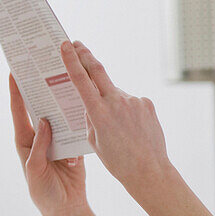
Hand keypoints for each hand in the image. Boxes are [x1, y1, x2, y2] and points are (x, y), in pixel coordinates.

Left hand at [9, 73, 89, 215]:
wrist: (66, 208)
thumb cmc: (43, 192)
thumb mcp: (35, 170)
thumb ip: (39, 147)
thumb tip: (43, 121)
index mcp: (25, 141)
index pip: (19, 112)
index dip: (16, 92)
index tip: (14, 72)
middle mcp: (40, 136)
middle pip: (39, 107)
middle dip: (40, 88)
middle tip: (44, 67)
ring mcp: (57, 139)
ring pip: (59, 114)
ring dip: (61, 99)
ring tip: (65, 77)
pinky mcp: (73, 145)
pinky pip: (75, 127)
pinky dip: (78, 116)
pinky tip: (83, 101)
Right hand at [59, 40, 171, 190]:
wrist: (148, 170)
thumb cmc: (117, 160)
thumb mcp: (93, 139)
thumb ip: (91, 116)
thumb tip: (93, 100)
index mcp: (98, 112)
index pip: (81, 79)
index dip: (71, 60)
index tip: (65, 46)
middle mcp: (116, 101)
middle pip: (98, 70)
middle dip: (85, 55)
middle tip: (76, 45)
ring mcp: (133, 101)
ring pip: (114, 93)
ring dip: (110, 100)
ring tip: (116, 125)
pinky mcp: (146, 104)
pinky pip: (130, 102)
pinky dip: (125, 110)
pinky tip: (129, 128)